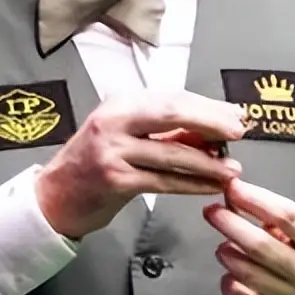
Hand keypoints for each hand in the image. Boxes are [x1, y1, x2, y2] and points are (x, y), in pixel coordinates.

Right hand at [35, 91, 247, 239]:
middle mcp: (114, 121)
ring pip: (172, 153)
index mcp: (120, 104)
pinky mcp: (116, 180)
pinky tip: (210, 187)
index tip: (234, 114)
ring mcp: (113, 151)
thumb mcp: (125, 135)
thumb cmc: (93, 163)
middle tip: (239, 131)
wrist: (55, 196)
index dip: (207, 106)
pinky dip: (191, 185)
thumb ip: (164, 132)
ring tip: (232, 169)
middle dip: (211, 122)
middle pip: (173, 114)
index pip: (172, 98)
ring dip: (207, 162)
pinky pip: (164, 182)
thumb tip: (210, 130)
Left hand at [205, 180, 294, 294]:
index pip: (288, 217)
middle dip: (230, 224)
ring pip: (248, 274)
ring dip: (228, 255)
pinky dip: (229, 285)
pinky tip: (228, 276)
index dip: (257, 199)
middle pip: (261, 246)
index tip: (232, 187)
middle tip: (211, 212)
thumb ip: (272, 216)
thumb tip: (232, 191)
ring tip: (222, 247)